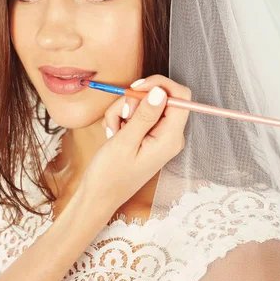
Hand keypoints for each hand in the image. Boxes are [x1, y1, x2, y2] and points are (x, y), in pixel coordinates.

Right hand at [78, 75, 190, 214]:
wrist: (99, 196)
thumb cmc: (110, 174)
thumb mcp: (125, 142)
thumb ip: (145, 115)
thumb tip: (160, 91)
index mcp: (170, 138)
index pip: (180, 96)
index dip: (160, 85)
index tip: (136, 87)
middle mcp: (169, 135)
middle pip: (159, 98)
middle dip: (133, 101)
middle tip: (119, 117)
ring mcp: (158, 135)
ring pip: (143, 104)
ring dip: (122, 111)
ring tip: (113, 130)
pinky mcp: (146, 136)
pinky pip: (136, 115)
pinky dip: (121, 118)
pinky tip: (113, 133)